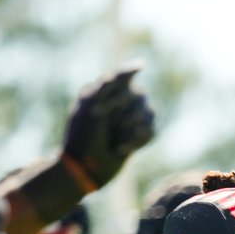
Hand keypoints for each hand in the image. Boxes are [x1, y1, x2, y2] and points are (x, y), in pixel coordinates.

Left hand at [63, 65, 154, 188]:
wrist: (83, 169)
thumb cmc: (83, 135)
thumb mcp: (92, 103)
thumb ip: (113, 82)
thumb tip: (140, 64)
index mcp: (105, 92)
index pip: (125, 79)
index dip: (121, 91)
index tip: (110, 104)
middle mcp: (119, 104)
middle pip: (140, 97)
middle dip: (125, 114)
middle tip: (109, 128)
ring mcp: (129, 122)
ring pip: (149, 113)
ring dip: (132, 129)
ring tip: (116, 141)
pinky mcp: (136, 138)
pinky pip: (151, 131)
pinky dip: (137, 142)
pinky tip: (121, 149)